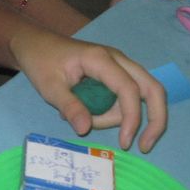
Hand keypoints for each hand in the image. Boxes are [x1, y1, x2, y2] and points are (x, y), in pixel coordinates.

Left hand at [11, 30, 166, 152]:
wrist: (34, 43)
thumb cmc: (40, 60)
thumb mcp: (49, 86)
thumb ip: (68, 106)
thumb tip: (85, 129)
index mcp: (101, 59)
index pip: (129, 89)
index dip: (132, 118)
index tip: (124, 143)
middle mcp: (117, 59)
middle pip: (153, 89)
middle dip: (155, 120)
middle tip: (144, 147)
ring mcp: (119, 65)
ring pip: (140, 95)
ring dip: (121, 116)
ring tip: (86, 118)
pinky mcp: (115, 73)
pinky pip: (127, 96)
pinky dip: (117, 110)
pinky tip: (92, 113)